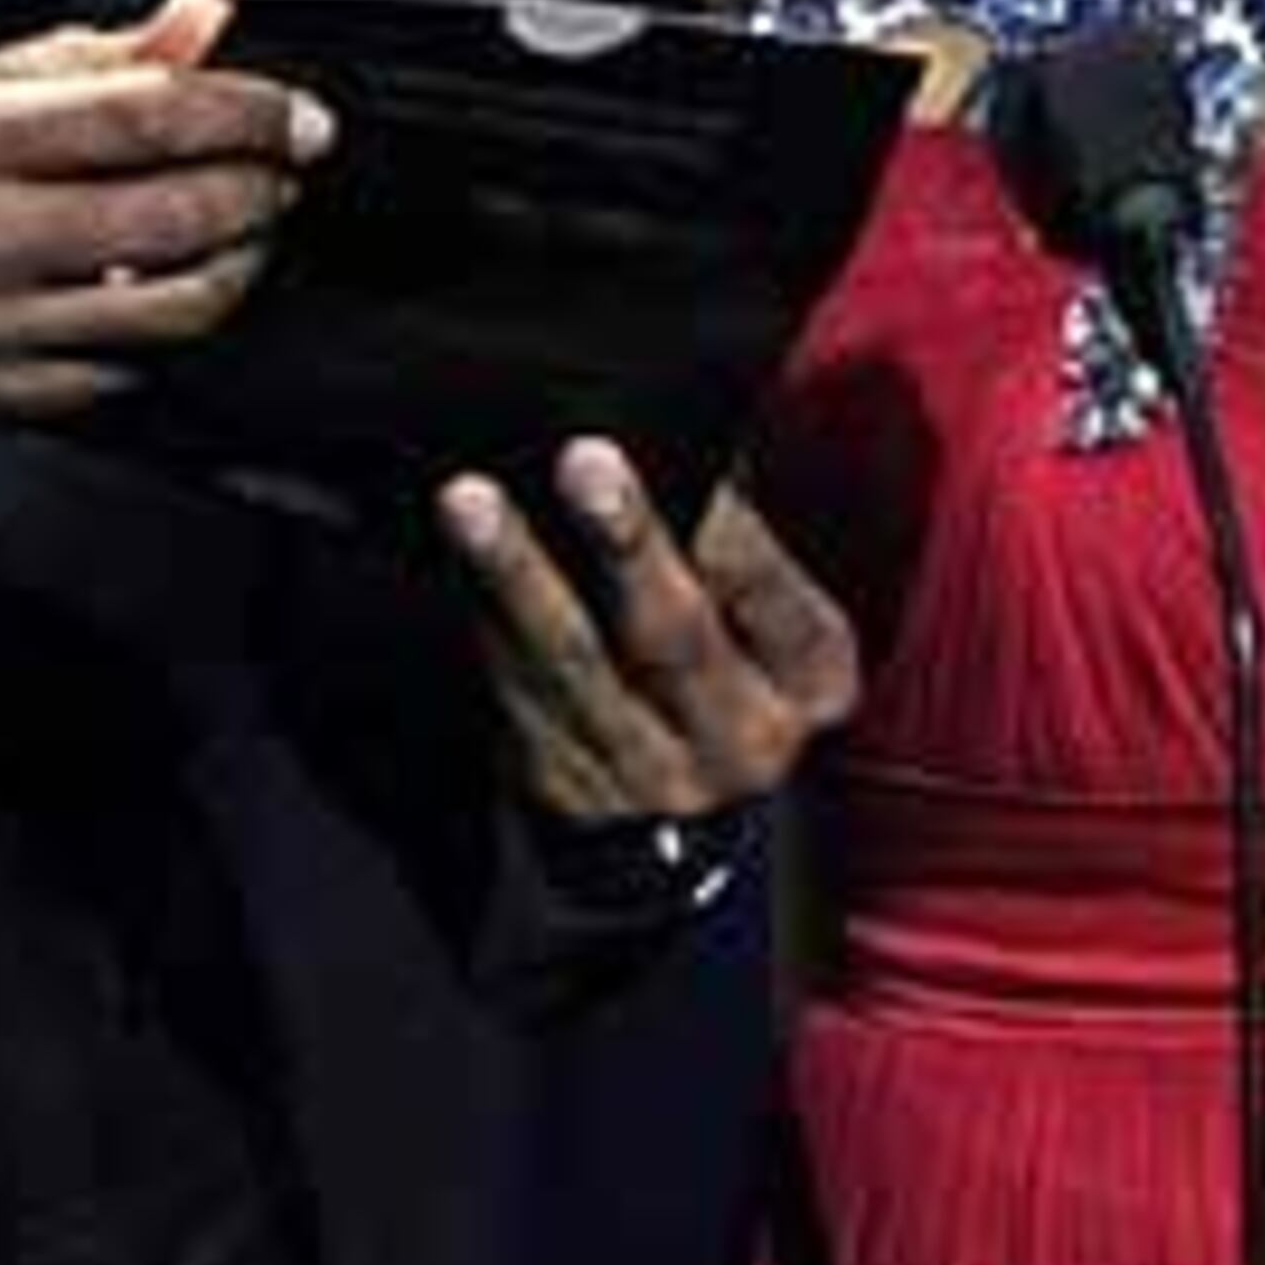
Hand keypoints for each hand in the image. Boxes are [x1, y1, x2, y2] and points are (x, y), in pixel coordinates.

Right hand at [0, 0, 329, 443]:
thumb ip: (113, 56)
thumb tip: (207, 19)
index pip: (143, 118)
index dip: (246, 116)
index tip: (301, 118)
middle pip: (171, 217)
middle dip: (258, 190)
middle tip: (284, 170)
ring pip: (171, 306)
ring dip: (240, 261)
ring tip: (248, 225)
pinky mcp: (1, 394)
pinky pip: (136, 364)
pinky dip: (177, 322)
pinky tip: (177, 283)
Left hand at [438, 440, 859, 828]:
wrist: (686, 826)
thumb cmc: (731, 665)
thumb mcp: (773, 622)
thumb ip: (736, 539)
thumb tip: (686, 438)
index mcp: (810, 679)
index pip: (771, 594)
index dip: (730, 528)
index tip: (693, 455)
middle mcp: (740, 738)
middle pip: (674, 635)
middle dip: (625, 544)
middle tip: (583, 461)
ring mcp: (650, 775)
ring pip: (573, 666)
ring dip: (515, 577)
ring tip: (471, 502)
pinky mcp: (567, 789)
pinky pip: (516, 696)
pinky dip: (483, 621)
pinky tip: (454, 561)